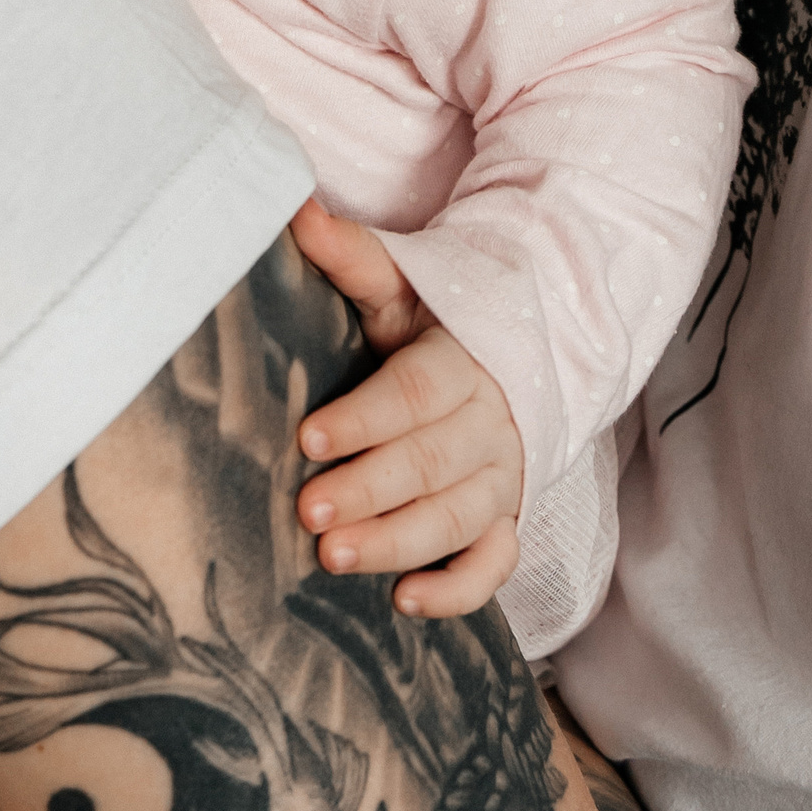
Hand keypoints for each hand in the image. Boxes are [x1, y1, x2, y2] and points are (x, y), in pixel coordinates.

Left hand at [291, 199, 524, 617]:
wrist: (515, 354)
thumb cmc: (437, 323)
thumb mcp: (401, 286)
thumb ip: (352, 256)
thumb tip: (296, 208)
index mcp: (463, 362)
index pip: (414, 394)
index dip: (363, 419)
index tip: (308, 437)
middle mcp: (492, 424)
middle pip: (432, 463)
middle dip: (370, 490)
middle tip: (309, 513)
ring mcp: (504, 478)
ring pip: (459, 519)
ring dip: (398, 543)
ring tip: (334, 559)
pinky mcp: (507, 519)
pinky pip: (495, 565)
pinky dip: (458, 590)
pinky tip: (405, 602)